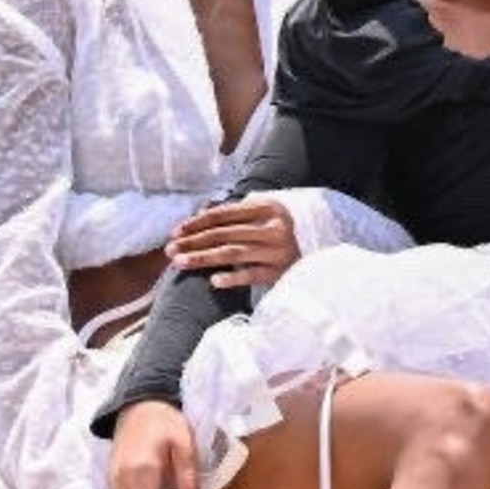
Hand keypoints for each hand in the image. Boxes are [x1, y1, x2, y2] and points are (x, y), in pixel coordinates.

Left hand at [166, 194, 300, 288]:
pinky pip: (252, 275)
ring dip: (204, 258)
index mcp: (269, 208)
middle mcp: (274, 228)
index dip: (198, 222)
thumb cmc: (281, 230)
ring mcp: (278, 251)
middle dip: (194, 241)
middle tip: (170, 250)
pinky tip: (213, 281)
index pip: (225, 214)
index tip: (176, 231)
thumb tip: (199, 215)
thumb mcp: (264, 214)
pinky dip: (233, 278)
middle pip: (225, 234)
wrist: (319, 251)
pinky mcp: (281, 272)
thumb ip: (235, 214)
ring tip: (180, 263)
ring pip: (234, 254)